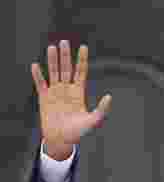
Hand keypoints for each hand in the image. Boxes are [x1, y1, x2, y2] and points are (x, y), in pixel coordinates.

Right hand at [31, 41, 111, 160]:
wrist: (62, 140)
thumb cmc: (78, 132)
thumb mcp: (93, 120)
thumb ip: (102, 109)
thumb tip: (109, 97)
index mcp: (79, 92)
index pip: (81, 72)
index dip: (82, 60)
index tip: (83, 47)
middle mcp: (67, 89)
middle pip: (66, 68)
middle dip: (66, 55)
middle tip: (64, 42)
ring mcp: (55, 92)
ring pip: (54, 72)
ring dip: (52, 60)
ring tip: (52, 48)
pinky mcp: (44, 98)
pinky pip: (40, 84)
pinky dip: (38, 75)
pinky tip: (36, 66)